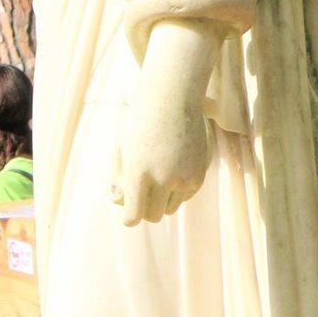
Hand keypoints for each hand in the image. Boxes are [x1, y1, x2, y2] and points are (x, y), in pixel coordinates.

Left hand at [114, 99, 211, 226]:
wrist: (172, 99)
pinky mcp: (199, 175)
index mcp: (138, 173)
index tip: (128, 213)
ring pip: (171, 208)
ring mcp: (184, 178)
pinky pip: (186, 196)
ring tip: (156, 180)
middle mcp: (163, 179)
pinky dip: (177, 191)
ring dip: (162, 201)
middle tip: (142, 196)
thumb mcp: (122, 148)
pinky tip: (172, 171)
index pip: (134, 215)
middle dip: (145, 209)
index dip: (129, 217)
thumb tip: (118, 200)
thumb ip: (121, 177)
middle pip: (154, 216)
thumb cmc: (140, 122)